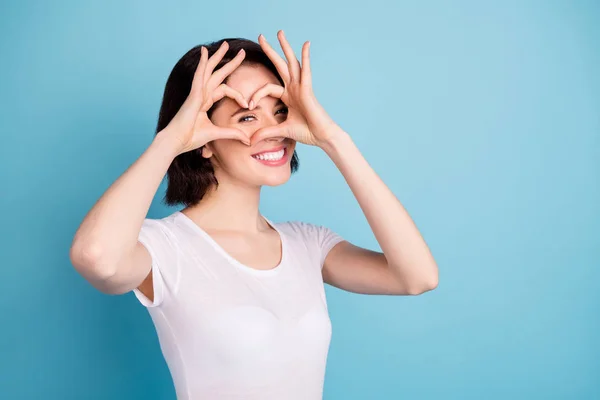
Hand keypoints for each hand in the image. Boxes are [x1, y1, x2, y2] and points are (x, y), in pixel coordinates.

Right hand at [158, 41, 250, 154]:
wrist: (176, 141)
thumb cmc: (191, 137)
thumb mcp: (217, 134)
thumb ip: (232, 134)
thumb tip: (247, 140)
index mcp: (205, 101)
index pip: (224, 90)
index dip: (238, 95)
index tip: (247, 105)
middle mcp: (201, 94)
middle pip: (217, 74)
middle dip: (229, 62)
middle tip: (241, 51)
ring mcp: (196, 93)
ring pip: (208, 70)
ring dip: (217, 56)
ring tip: (225, 44)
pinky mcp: (193, 94)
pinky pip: (199, 75)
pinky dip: (202, 63)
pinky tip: (206, 52)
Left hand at [248, 31, 339, 147]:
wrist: (322, 137)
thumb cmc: (307, 132)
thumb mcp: (281, 131)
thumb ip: (266, 132)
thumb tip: (251, 140)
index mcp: (288, 96)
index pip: (268, 88)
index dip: (256, 94)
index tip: (249, 105)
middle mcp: (294, 88)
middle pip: (280, 64)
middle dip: (270, 50)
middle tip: (261, 36)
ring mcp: (301, 87)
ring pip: (292, 62)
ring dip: (285, 47)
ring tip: (279, 32)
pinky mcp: (308, 89)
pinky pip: (306, 71)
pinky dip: (306, 57)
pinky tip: (306, 44)